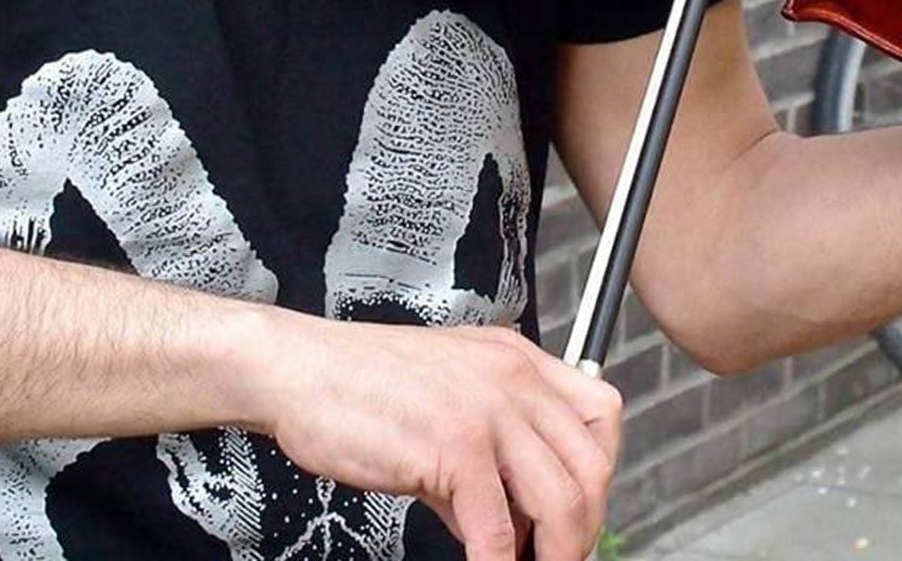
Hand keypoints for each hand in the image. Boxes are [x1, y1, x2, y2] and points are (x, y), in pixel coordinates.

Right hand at [254, 314, 622, 560]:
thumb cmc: (359, 385)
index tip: (581, 513)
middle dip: (584, 528)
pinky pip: (497, 527)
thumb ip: (486, 462)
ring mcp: (487, 409)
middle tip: (558, 557)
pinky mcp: (453, 444)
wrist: (299, 370)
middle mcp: (513, 377)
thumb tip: (510, 527)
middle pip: (592, 464)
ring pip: (561, 499)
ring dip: (556, 554)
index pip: (602, 412)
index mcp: (517, 360)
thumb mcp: (445, 407)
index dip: (602, 472)